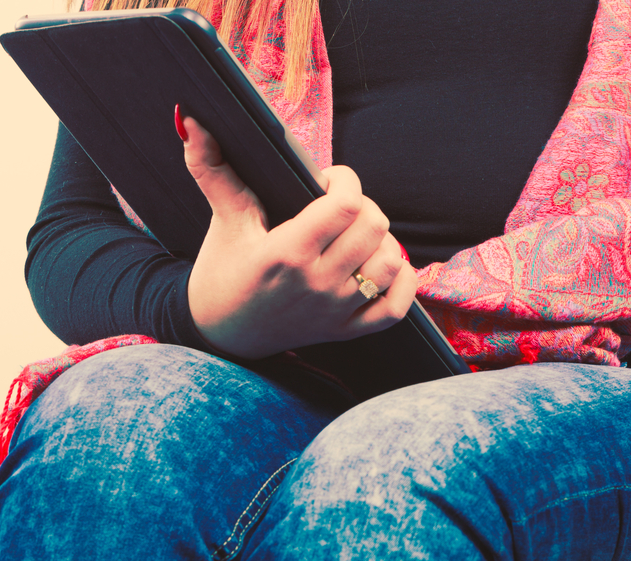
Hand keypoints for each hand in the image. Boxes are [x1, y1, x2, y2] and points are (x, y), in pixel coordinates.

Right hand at [180, 113, 416, 358]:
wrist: (222, 335)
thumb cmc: (223, 274)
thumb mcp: (222, 221)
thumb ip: (212, 169)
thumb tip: (190, 119)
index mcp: (287, 252)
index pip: (345, 204)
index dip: (346, 181)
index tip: (330, 181)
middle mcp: (317, 283)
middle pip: (374, 228)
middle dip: (364, 206)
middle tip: (344, 207)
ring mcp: (335, 310)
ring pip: (390, 263)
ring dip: (383, 241)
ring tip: (360, 236)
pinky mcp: (346, 331)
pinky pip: (396, 308)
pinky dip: (402, 283)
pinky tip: (387, 266)